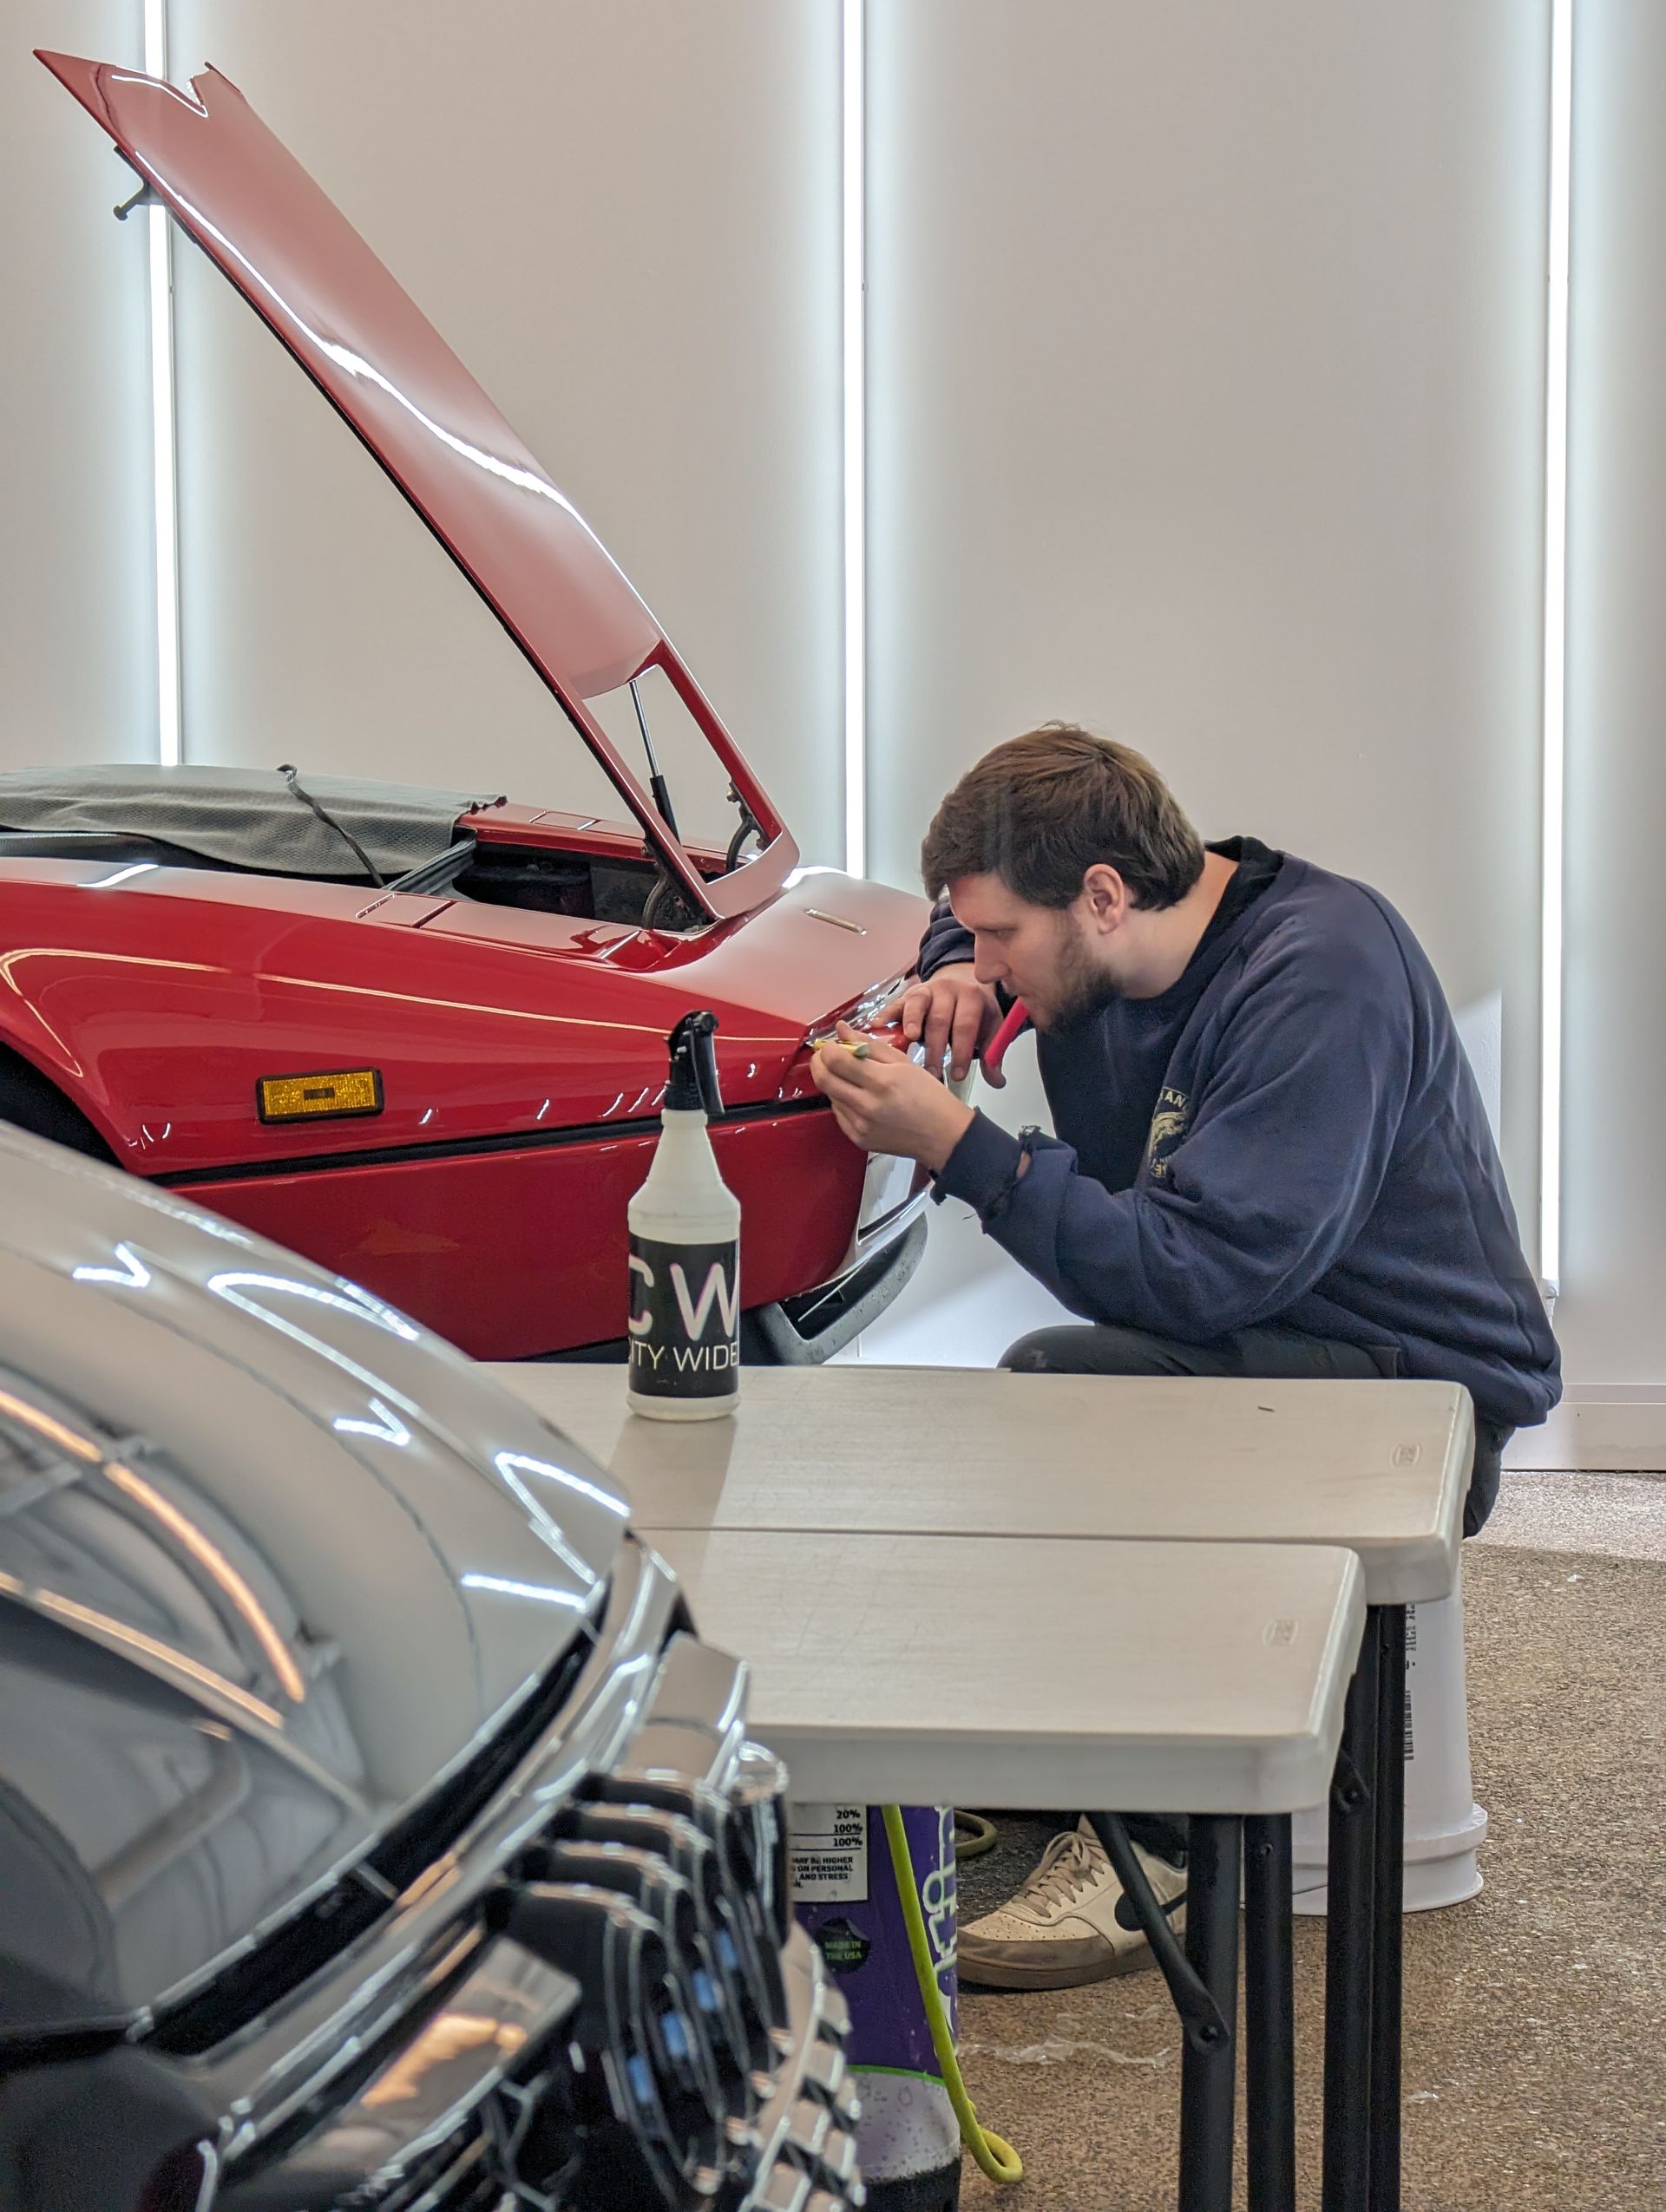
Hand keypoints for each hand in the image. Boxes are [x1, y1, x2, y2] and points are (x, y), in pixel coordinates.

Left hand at [809, 1022, 975, 1168]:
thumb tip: (842, 1030)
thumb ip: (869, 1044)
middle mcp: (867, 1105)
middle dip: (819, 1062)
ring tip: (850, 1076)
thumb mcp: (904, 1063)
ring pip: (829, 1095)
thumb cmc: (930, 1097)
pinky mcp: (859, 1139)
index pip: (835, 1059)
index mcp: (881, 1081)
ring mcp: (861, 1125)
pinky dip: (841, 1100)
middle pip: (823, 1079)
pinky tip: (857, 1096)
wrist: (943, 1135)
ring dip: (833, 1081)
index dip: (828, 1048)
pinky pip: (838, 1114)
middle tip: (828, 1055)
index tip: (833, 1044)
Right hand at [879, 965, 1002, 1086]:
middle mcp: (948, 990)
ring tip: (909, 1042)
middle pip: (940, 1018)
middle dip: (936, 1047)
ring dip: (912, 1023)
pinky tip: (877, 1026)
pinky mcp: (907, 994)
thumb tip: (997, 1081)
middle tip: (932, 1073)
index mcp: (972, 997)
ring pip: (917, 1005)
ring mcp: (926, 990)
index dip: (961, 1051)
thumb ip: (991, 1054)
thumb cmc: (975, 1011)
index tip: (957, 1074)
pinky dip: (886, 1014)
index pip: (966, 1025)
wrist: (961, 981)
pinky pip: (896, 1003)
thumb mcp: (989, 1028)